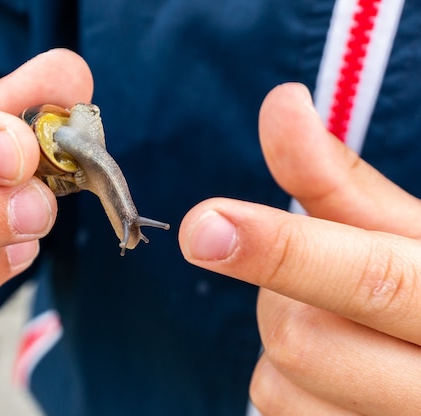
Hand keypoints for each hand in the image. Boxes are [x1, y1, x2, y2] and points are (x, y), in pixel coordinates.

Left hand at [179, 83, 420, 414]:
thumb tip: (281, 103)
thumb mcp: (405, 232)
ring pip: (275, 386)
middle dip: (283, 294)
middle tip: (317, 281)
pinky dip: (285, 382)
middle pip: (299, 339)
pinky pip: (276, 413)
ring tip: (337, 326)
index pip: (367, 279)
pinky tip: (331, 367)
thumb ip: (337, 180)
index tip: (204, 225)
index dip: (281, 250)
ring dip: (283, 344)